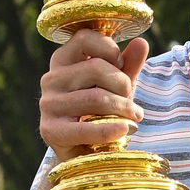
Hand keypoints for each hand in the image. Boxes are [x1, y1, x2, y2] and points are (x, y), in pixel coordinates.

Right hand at [39, 29, 148, 159]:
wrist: (84, 151)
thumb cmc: (101, 111)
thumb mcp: (116, 86)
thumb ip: (127, 65)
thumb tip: (141, 43)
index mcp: (62, 60)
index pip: (84, 38)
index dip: (110, 50)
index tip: (121, 66)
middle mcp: (50, 78)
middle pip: (95, 68)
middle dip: (123, 86)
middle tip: (134, 104)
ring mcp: (48, 104)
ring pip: (96, 97)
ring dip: (123, 109)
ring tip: (134, 118)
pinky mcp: (50, 130)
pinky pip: (86, 128)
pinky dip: (110, 129)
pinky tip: (124, 129)